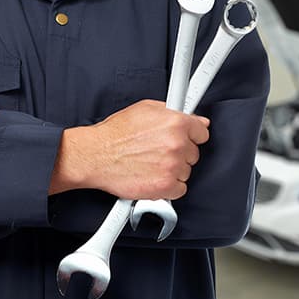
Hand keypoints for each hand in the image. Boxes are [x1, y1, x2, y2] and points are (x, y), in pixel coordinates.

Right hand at [51, 100, 209, 199]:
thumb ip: (173, 112)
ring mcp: (172, 167)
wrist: (95, 155)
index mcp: (176, 123)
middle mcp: (177, 144)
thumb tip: (194, 118)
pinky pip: (179, 189)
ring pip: (186, 172)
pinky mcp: (165, 186)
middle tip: (159, 152)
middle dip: (179, 153)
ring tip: (152, 164)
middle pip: (194, 153)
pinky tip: (153, 177)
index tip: (185, 139)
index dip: (191, 136)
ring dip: (172, 170)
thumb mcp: (145, 109)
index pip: (202, 132)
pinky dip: (168, 187)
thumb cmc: (115, 133)